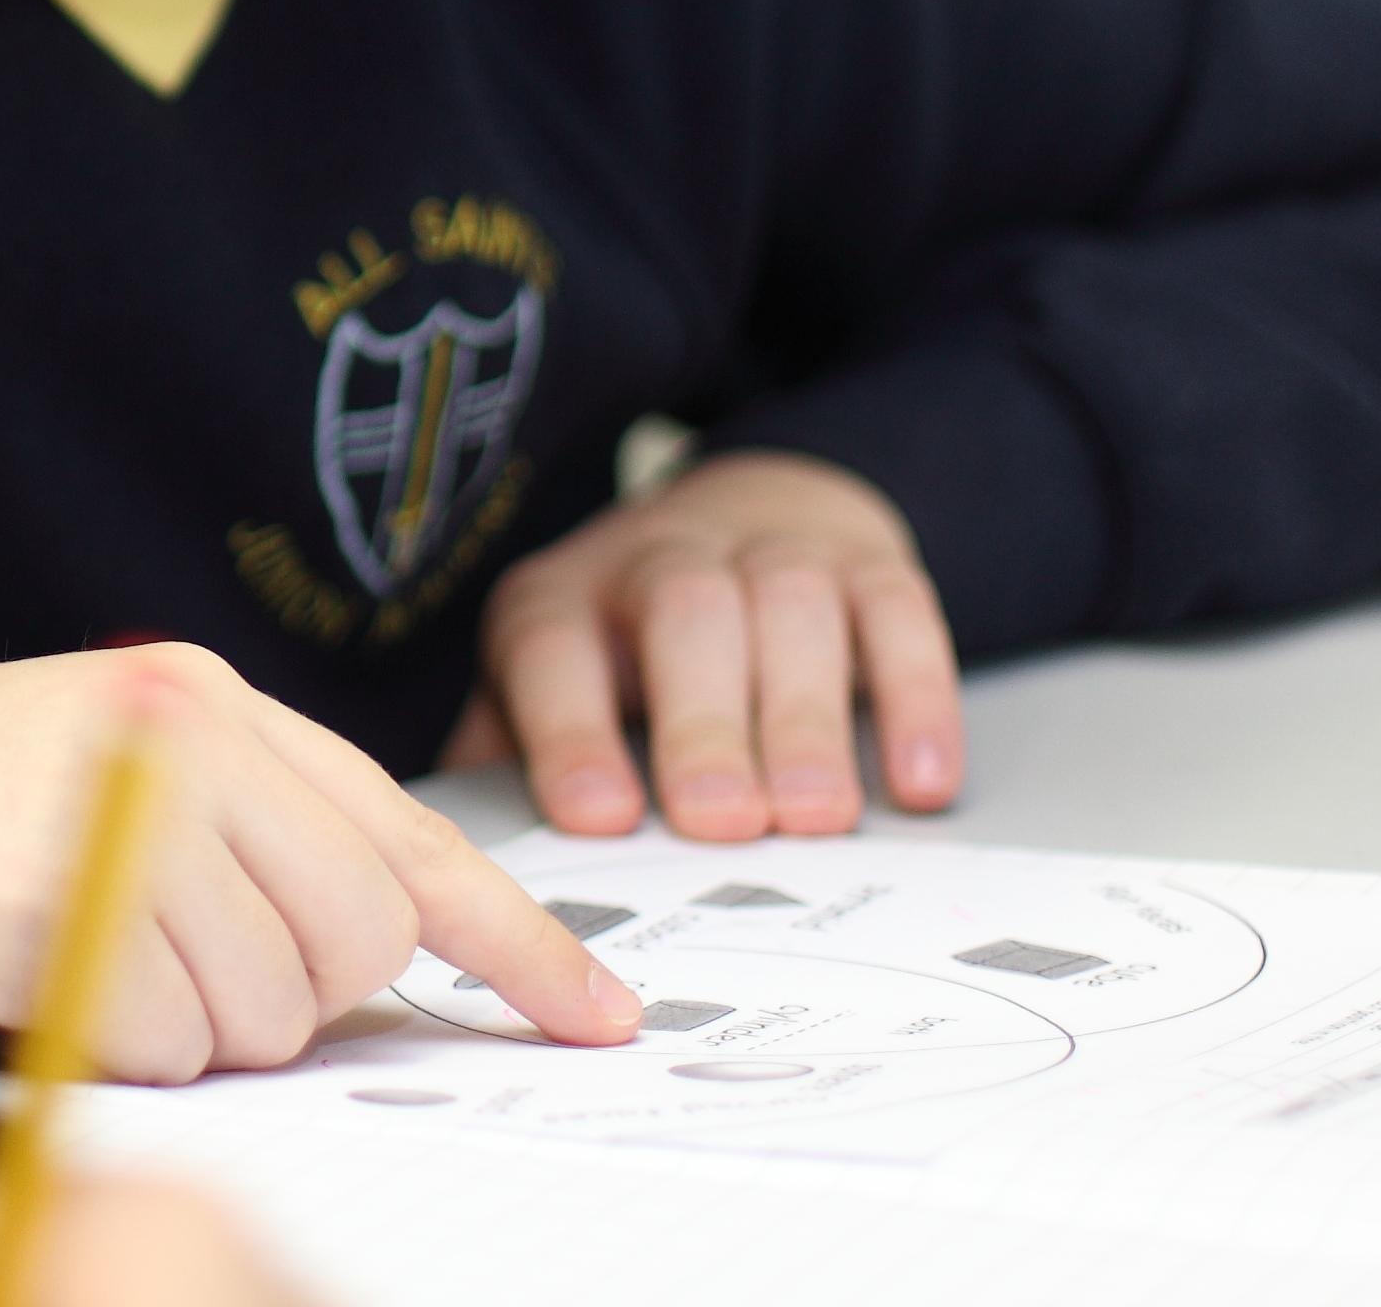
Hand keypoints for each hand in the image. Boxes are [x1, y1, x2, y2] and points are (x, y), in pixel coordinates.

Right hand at [0, 645, 632, 1080]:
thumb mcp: (113, 782)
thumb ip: (247, 837)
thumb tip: (380, 957)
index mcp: (207, 700)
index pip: (405, 830)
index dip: (517, 940)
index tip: (597, 1017)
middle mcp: (181, 732)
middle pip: (355, 937)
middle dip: (290, 994)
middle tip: (172, 969)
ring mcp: (118, 803)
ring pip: (265, 1009)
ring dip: (182, 1026)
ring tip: (75, 953)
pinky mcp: (51, 888)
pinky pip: (158, 1035)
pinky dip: (104, 1039)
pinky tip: (25, 970)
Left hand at [440, 449, 961, 840]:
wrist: (745, 512)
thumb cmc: (626, 644)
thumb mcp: (542, 682)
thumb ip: (505, 760)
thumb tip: (461, 869)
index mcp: (563, 599)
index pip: (551, 648)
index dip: (570, 729)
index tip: (600, 819)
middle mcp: (662, 558)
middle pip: (680, 617)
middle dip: (700, 723)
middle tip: (721, 823)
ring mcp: (773, 552)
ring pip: (788, 609)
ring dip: (802, 716)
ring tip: (815, 817)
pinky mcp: (871, 564)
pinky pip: (900, 613)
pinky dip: (916, 697)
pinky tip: (919, 783)